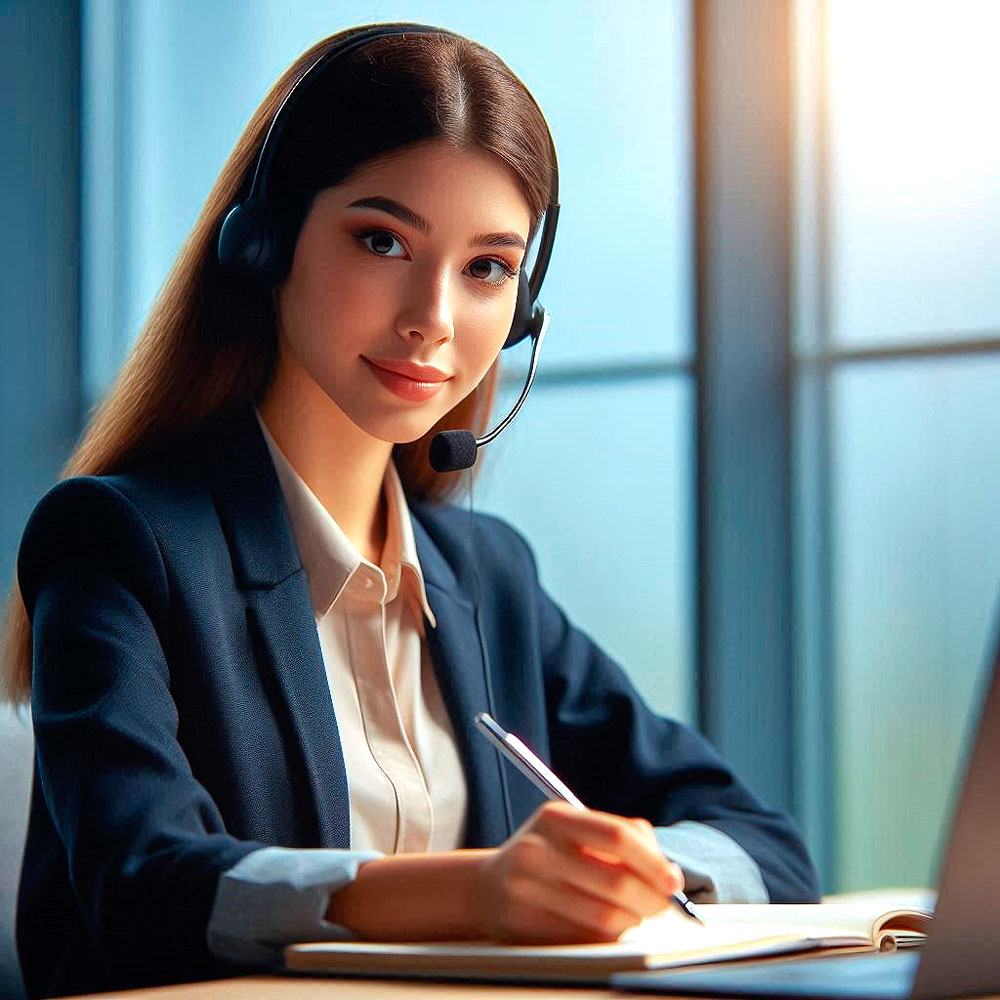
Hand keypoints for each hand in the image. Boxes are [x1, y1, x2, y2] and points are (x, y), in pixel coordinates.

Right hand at [475, 801, 684, 943]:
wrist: (487, 886)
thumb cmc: (547, 855)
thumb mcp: (573, 830)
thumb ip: (620, 837)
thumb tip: (666, 873)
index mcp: (555, 818)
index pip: (617, 836)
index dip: (652, 861)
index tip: (673, 881)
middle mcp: (537, 851)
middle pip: (616, 883)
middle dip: (651, 900)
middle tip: (662, 906)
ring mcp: (527, 890)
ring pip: (604, 918)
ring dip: (632, 922)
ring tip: (634, 915)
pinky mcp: (523, 926)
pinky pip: (584, 940)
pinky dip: (607, 939)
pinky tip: (605, 928)